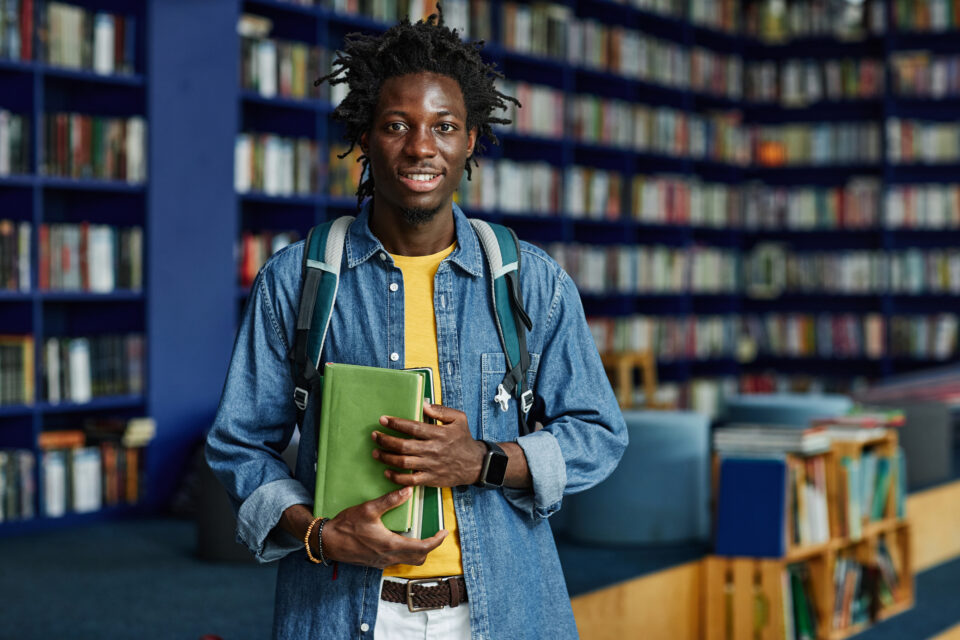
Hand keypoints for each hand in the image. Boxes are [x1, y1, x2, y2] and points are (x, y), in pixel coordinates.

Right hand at [321, 487, 447, 567]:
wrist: (328, 542)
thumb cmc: (346, 526)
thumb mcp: (369, 509)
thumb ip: (390, 500)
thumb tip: (408, 490)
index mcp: (391, 545)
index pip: (423, 548)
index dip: (437, 541)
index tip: (444, 532)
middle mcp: (389, 557)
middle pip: (419, 558)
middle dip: (430, 547)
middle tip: (435, 534)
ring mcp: (382, 562)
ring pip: (409, 561)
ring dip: (418, 551)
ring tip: (421, 536)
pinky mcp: (376, 563)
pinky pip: (397, 560)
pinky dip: (406, 553)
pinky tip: (401, 539)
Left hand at [372, 402, 485, 487]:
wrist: (475, 464)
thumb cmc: (464, 439)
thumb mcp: (459, 419)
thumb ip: (441, 411)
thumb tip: (424, 405)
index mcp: (439, 434)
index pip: (413, 427)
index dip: (396, 423)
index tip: (383, 419)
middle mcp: (433, 450)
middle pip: (403, 446)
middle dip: (385, 440)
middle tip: (375, 436)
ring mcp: (431, 466)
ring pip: (403, 463)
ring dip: (386, 457)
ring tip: (375, 452)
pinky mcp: (430, 479)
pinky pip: (409, 480)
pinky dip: (396, 477)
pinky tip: (387, 472)